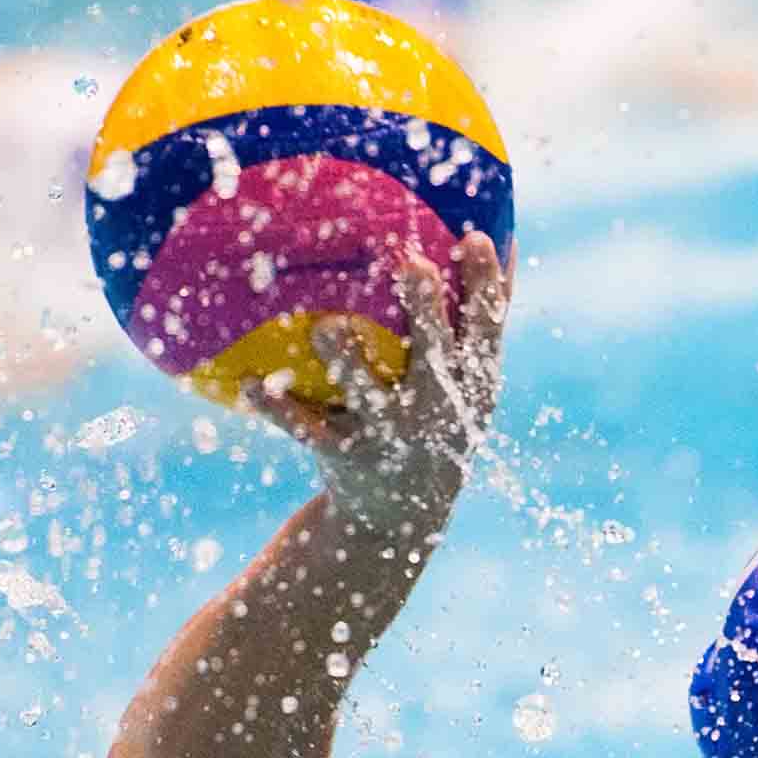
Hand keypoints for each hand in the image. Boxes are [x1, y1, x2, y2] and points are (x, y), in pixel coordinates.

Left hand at [259, 229, 509, 532]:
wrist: (400, 519)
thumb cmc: (437, 424)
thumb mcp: (471, 384)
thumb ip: (482, 321)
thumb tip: (503, 238)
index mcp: (471, 387)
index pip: (487, 331)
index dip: (485, 286)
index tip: (474, 239)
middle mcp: (435, 412)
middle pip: (435, 359)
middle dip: (426, 314)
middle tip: (412, 266)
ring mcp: (389, 436)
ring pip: (367, 395)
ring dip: (346, 361)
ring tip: (326, 327)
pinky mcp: (343, 456)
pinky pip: (305, 428)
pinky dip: (278, 407)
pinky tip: (253, 382)